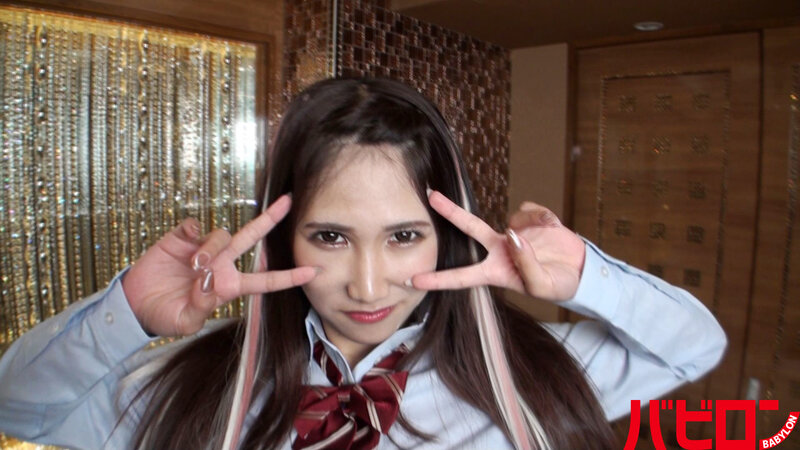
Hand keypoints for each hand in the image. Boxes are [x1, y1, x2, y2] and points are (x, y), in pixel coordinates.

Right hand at [122, 195, 316, 336]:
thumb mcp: (185, 322)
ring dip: (211, 247)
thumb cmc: (165, 316)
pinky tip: (184, 243)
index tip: (312, 271)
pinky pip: (194, 226)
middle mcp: (221, 264)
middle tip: (288, 201)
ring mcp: (202, 249)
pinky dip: (192, 232)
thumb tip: (210, 282)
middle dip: (269, 219)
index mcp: (228, 287)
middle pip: (251, 239)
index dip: (288, 277)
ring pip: (221, 235)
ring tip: (195, 266)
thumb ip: (202, 306)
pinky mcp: (181, 238)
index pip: (264, 281)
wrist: (135, 304)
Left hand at [410, 191, 585, 301]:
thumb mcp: (542, 285)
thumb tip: (512, 235)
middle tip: (430, 196)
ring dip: (533, 224)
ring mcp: (514, 232)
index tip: (413, 279)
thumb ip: (526, 264)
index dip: (438, 279)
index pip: (462, 276)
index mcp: (496, 272)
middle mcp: (499, 250)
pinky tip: (553, 227)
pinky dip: (545, 219)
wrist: (580, 270)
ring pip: (514, 219)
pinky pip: (533, 212)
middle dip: (450, 211)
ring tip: (551, 234)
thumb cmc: (557, 285)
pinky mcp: (531, 219)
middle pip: (469, 228)